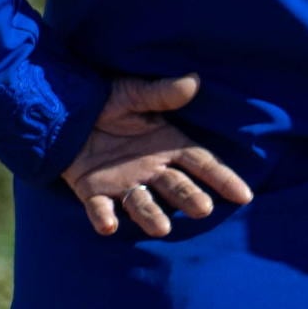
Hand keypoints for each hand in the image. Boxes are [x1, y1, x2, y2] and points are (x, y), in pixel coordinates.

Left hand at [59, 73, 251, 237]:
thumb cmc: (106, 99)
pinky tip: (108, 226)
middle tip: (203, 209)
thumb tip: (193, 80)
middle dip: (190, 198)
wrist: (63, 108)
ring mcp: (123, 183)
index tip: (244, 195)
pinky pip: (99, 207)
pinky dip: (103, 217)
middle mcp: (151, 169)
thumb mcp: (134, 93)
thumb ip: (162, 94)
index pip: (202, 164)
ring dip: (151, 216)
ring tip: (162, 228)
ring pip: (142, 203)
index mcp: (167, 145)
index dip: (223, 178)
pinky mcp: (93, 190)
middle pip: (177, 187)